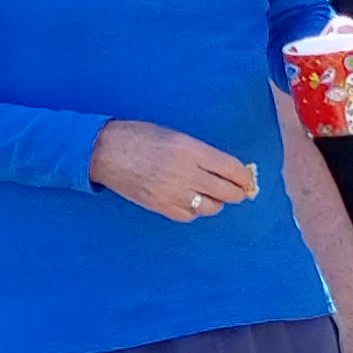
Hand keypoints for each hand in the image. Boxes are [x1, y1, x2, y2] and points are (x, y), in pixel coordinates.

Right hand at [92, 120, 258, 223]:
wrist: (103, 151)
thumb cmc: (139, 137)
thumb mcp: (176, 136)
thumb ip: (202, 153)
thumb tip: (227, 168)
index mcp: (191, 150)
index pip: (232, 169)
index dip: (245, 177)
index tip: (248, 179)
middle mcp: (185, 173)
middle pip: (227, 192)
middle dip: (237, 192)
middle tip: (237, 190)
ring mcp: (172, 193)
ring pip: (211, 208)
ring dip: (216, 202)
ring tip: (211, 194)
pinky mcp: (160, 207)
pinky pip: (189, 216)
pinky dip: (195, 210)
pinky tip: (191, 200)